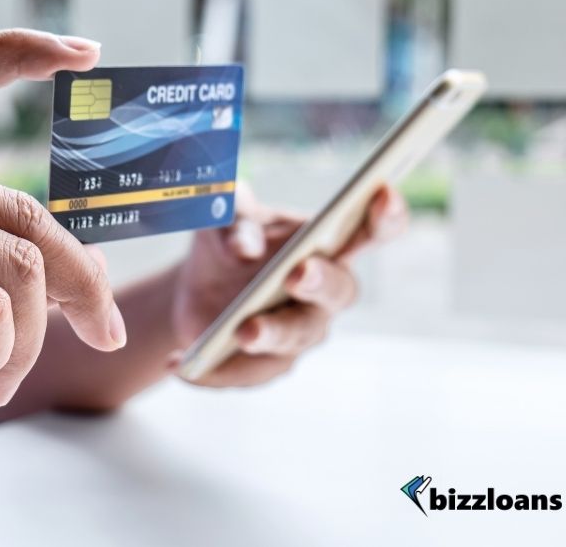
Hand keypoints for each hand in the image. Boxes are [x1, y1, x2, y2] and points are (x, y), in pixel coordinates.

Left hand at [171, 183, 407, 386]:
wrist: (195, 286)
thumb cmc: (228, 240)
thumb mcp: (221, 216)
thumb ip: (232, 216)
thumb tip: (244, 249)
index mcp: (327, 243)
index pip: (372, 230)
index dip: (385, 214)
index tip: (382, 192)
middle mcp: (325, 291)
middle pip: (340, 289)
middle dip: (319, 281)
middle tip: (295, 274)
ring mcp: (301, 332)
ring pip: (296, 338)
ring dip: (270, 333)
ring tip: (241, 331)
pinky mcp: (269, 366)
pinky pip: (246, 372)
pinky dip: (213, 369)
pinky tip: (180, 362)